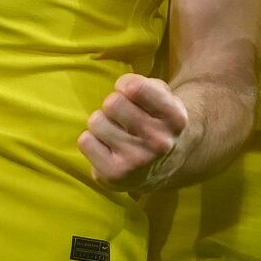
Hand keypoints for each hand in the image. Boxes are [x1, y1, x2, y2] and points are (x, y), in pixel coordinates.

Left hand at [79, 73, 189, 191]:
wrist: (162, 166)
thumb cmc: (155, 121)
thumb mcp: (163, 97)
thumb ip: (144, 84)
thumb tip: (123, 86)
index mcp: (175, 118)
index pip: (135, 88)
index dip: (126, 85)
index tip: (131, 94)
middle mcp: (160, 142)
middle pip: (112, 103)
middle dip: (113, 105)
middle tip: (122, 117)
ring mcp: (137, 161)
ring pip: (96, 121)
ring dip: (102, 123)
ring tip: (116, 133)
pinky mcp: (115, 176)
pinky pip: (85, 141)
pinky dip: (92, 141)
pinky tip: (108, 148)